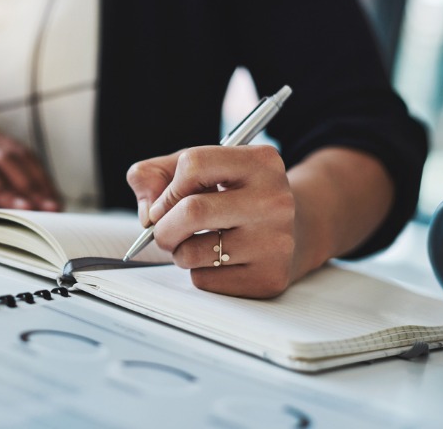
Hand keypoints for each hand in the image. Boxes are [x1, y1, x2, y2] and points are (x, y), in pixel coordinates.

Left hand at [126, 145, 298, 298]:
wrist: (295, 231)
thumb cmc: (235, 195)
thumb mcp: (201, 169)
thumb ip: (156, 175)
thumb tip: (147, 213)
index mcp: (260, 162)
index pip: (193, 164)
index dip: (167, 187)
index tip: (165, 202)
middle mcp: (274, 200)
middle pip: (192, 211)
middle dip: (163, 226)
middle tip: (163, 231)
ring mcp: (275, 241)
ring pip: (192, 253)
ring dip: (178, 252)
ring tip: (195, 243)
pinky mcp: (269, 277)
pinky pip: (205, 281)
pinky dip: (198, 272)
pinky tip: (218, 260)